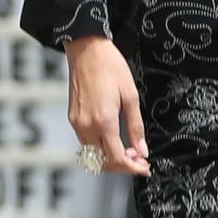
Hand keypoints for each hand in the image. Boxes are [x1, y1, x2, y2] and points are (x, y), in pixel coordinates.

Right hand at [63, 35, 150, 176]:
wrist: (86, 49)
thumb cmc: (109, 66)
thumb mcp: (130, 95)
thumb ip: (136, 126)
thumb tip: (142, 149)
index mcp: (103, 121)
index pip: (117, 158)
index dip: (133, 168)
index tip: (144, 167)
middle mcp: (86, 126)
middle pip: (103, 162)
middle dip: (123, 165)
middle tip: (139, 160)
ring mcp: (77, 123)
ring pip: (93, 155)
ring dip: (110, 158)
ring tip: (128, 149)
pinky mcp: (72, 118)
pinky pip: (86, 143)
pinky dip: (100, 148)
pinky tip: (113, 139)